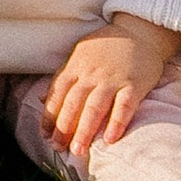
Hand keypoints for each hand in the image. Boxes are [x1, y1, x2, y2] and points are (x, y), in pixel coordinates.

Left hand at [40, 15, 180, 164]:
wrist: (140, 31)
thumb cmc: (106, 47)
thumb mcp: (79, 55)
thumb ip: (62, 77)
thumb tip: (40, 99)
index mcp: (76, 66)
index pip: (58, 93)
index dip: (50, 115)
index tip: (45, 135)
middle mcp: (92, 73)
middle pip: (74, 103)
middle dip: (64, 127)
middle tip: (58, 147)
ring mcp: (113, 78)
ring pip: (96, 107)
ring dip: (85, 130)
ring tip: (78, 150)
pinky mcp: (134, 84)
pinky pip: (124, 105)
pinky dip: (117, 122)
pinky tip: (109, 139)